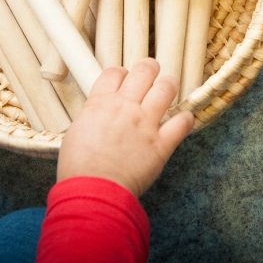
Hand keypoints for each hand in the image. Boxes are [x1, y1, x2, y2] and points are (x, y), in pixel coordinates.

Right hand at [57, 59, 193, 197]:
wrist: (91, 193)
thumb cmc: (79, 169)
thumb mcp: (76, 132)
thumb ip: (93, 116)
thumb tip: (101, 112)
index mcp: (101, 104)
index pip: (115, 72)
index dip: (122, 73)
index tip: (124, 80)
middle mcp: (126, 107)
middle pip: (145, 70)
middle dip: (150, 69)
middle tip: (151, 77)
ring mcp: (146, 124)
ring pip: (167, 88)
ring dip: (169, 86)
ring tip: (167, 92)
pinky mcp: (161, 143)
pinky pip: (182, 122)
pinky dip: (186, 120)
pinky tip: (183, 121)